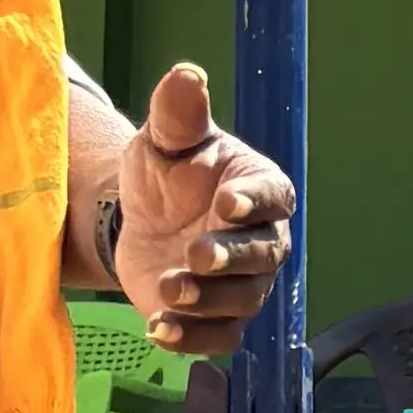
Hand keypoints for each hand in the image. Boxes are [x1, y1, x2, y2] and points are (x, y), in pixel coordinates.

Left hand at [104, 65, 293, 357]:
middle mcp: (262, 241)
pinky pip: (219, 337)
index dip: (253, 202)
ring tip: (168, 289)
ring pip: (242, 300)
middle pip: (262, 256)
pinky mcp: (217, 318)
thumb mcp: (165, 140)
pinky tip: (158, 328)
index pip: (272, 197)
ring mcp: (243, 284)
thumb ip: (178, 114)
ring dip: (207, 300)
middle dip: (231, 259)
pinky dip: (191, 338)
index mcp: (259, 191)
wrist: (140, 220)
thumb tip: (187, 74)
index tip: (226, 202)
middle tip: (196, 255)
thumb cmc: (165, 174)